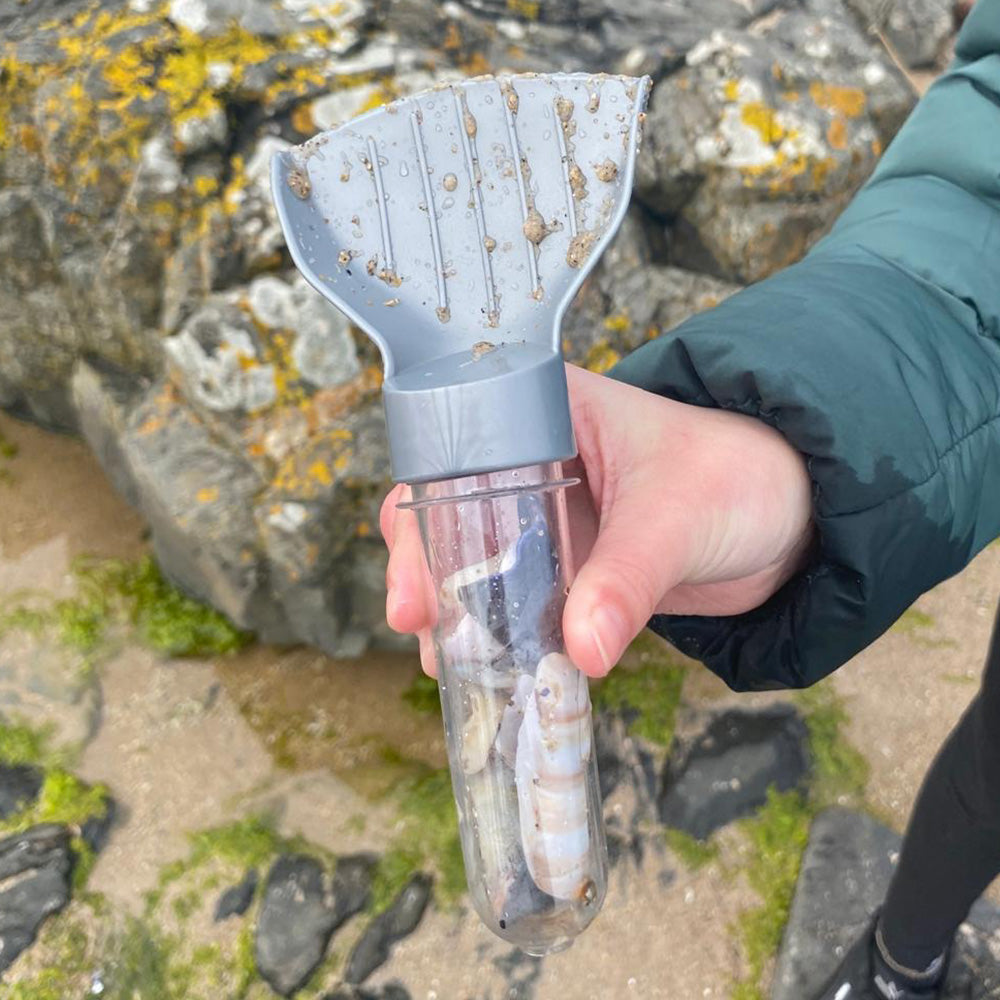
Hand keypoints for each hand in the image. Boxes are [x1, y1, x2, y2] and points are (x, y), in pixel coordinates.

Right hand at [379, 364, 813, 677]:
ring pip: (475, 559)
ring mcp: (544, 513)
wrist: (789, 516)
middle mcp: (530, 456)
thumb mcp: (678, 516)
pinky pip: (516, 595)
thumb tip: (580, 651)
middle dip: (425, 570)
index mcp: (543, 409)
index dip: (422, 516)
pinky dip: (500, 629)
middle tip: (418, 626)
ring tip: (447, 662)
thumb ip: (629, 579)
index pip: (455, 452)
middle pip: (447, 510)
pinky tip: (489, 667)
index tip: (416, 586)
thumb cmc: (737, 476)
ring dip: (457, 609)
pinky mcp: (565, 561)